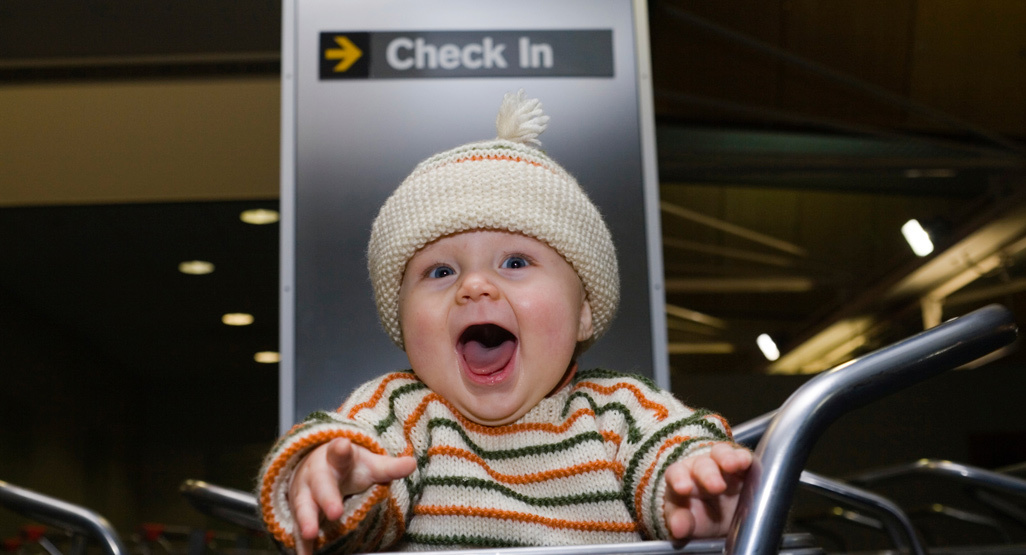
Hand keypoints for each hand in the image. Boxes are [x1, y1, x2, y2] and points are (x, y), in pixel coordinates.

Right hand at [288, 438, 415, 554]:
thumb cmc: (346, 466)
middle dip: (327, 498)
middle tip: (335, 511)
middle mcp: (316, 476)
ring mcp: (305, 495)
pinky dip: (302, 544)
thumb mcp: (368, 464)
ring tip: (310, 533)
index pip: (339, 452)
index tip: (343, 445)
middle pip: (321, 485)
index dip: (341, 450)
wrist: (314, 468)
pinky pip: (299, 530)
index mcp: (335, 459)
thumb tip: (413, 464)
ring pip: (303, 507)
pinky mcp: (301, 513)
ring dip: (307, 521)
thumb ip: (389, 467)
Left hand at [663, 442, 751, 538]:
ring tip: (731, 465)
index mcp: (682, 479)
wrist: (726, 516)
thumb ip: (681, 523)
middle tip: (716, 487)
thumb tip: (678, 529)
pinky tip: (744, 462)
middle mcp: (700, 467)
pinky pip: (742, 457)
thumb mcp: (690, 523)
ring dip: (726, 458)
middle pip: (701, 465)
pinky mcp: (742, 464)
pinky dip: (743, 458)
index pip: (676, 473)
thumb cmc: (701, 516)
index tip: (683, 489)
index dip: (679, 478)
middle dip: (708, 474)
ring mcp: (721, 463)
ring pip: (720, 454)